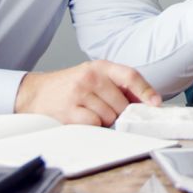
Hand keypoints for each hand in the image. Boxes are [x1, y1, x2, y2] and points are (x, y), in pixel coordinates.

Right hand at [14, 60, 160, 125]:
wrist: (36, 92)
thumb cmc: (69, 86)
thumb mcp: (93, 76)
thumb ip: (118, 85)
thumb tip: (145, 100)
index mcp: (100, 66)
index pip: (130, 76)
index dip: (146, 91)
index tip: (155, 103)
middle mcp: (91, 77)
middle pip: (122, 103)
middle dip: (118, 111)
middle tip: (105, 108)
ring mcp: (79, 93)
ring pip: (109, 115)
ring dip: (104, 119)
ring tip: (90, 111)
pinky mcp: (70, 110)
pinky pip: (95, 124)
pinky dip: (93, 125)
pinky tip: (82, 117)